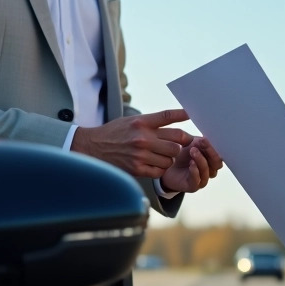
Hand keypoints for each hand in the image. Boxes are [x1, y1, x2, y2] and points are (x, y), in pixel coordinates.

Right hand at [72, 109, 192, 177]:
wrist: (93, 148)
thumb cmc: (115, 133)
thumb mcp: (131, 121)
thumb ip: (152, 121)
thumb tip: (175, 119)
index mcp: (141, 122)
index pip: (167, 116)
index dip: (182, 115)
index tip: (191, 115)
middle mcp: (142, 137)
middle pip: (176, 142)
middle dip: (180, 144)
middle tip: (177, 145)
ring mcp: (140, 154)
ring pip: (170, 158)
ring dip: (170, 158)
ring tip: (161, 155)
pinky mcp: (137, 168)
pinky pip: (160, 170)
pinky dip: (161, 168)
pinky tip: (154, 163)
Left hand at [161, 136, 223, 192]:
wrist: (167, 165)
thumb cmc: (182, 155)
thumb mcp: (191, 144)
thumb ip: (199, 142)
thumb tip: (205, 139)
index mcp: (212, 160)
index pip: (218, 154)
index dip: (213, 147)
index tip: (205, 139)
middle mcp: (209, 170)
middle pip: (216, 163)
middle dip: (210, 152)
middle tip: (201, 143)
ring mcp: (202, 179)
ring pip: (207, 171)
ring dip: (201, 160)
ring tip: (192, 151)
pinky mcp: (192, 186)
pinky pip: (197, 180)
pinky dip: (195, 171)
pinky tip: (191, 163)